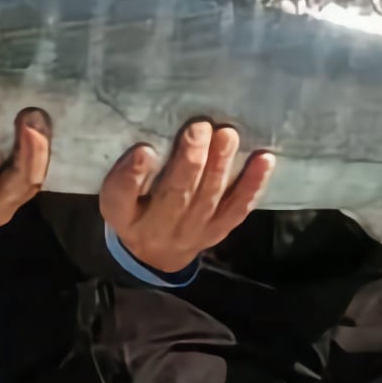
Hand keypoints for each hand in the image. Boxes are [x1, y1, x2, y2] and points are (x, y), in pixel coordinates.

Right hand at [100, 120, 273, 275]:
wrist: (156, 255)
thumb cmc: (135, 211)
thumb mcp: (116, 200)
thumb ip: (124, 178)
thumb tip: (144, 151)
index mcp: (126, 216)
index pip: (122, 198)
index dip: (132, 176)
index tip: (144, 150)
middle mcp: (161, 228)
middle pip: (177, 194)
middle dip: (190, 160)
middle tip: (199, 127)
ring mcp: (195, 230)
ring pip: (210, 197)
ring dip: (220, 164)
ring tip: (227, 135)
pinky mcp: (220, 228)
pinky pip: (238, 207)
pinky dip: (253, 184)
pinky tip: (265, 159)